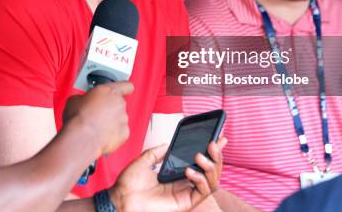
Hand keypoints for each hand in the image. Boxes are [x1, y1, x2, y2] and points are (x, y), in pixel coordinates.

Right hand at [63, 81, 132, 154]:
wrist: (82, 139)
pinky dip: (113, 134)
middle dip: (110, 108)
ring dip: (111, 121)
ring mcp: (123, 119)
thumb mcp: (75, 99)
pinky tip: (101, 135)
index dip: (124, 88)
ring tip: (97, 126)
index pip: (126, 85)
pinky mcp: (124, 133)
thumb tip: (82, 101)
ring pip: (119, 118)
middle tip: (97, 113)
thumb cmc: (78, 119)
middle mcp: (119, 103)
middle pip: (119, 103)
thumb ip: (84, 97)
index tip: (121, 91)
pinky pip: (120, 132)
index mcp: (109, 91)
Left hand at [109, 137, 227, 211]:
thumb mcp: (144, 160)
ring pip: (212, 181)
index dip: (213, 151)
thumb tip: (168, 143)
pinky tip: (190, 171)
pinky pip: (203, 192)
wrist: (121, 197)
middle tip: (213, 144)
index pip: (200, 162)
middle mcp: (185, 183)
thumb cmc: (129, 182)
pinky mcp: (186, 203)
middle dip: (216, 156)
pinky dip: (201, 180)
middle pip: (211, 171)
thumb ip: (157, 152)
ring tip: (199, 157)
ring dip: (211, 167)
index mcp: (177, 173)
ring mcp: (186, 193)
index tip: (220, 138)